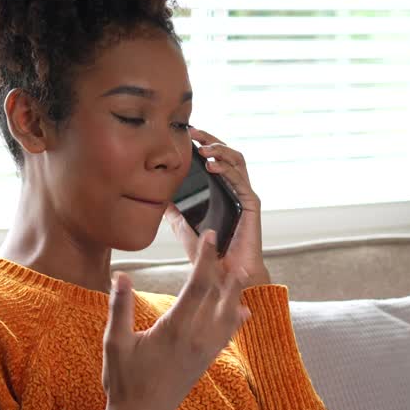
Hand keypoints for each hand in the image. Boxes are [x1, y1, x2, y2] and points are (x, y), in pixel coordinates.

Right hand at [96, 229, 252, 409]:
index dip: (205, 258)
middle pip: (219, 295)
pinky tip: (242, 312)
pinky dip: (235, 320)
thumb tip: (121, 275)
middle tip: (229, 245)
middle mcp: (196, 338)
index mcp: (175, 328)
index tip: (209, 237)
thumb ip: (120, 307)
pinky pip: (227, 336)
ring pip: (228, 314)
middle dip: (224, 268)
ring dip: (235, 291)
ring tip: (242, 270)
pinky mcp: (206, 362)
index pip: (197, 285)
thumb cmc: (124, 381)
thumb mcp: (114, 342)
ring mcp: (205, 351)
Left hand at [163, 126, 270, 287]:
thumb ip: (175, 212)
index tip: (186, 134)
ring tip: (203, 148)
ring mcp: (244, 196)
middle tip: (194, 132)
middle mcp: (235, 189)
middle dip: (212, 139)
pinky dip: (227, 170)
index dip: (204, 143)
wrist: (224, 277)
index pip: (216, 158)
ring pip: (238, 161)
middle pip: (228, 154)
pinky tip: (212, 166)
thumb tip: (159, 197)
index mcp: (222, 191)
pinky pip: (242, 181)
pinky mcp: (251, 206)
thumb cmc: (209, 254)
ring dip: (220, 150)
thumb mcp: (184, 228)